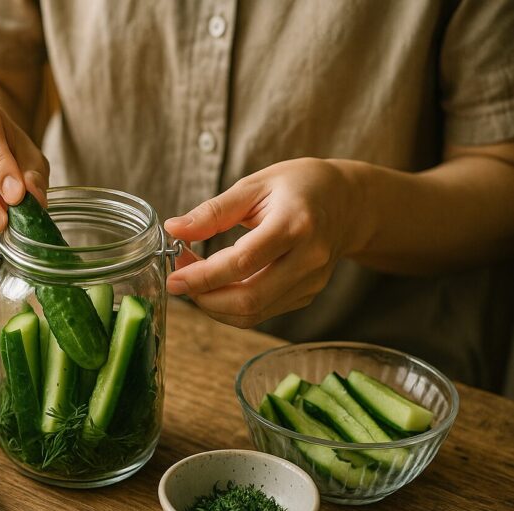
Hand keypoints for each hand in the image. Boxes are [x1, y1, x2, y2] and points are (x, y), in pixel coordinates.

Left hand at [164, 158, 371, 327]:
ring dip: (214, 305)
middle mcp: (308, 259)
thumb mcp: (254, 185)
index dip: (202, 276)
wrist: (349, 202)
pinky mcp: (307, 295)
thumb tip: (174, 229)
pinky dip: (231, 306)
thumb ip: (213, 211)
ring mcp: (311, 282)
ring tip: (195, 280)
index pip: (242, 262)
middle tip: (180, 279)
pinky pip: (262, 312)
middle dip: (204, 297)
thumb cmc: (299, 186)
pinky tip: (218, 284)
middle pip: (248, 299)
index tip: (174, 277)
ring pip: (253, 313)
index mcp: (295, 224)